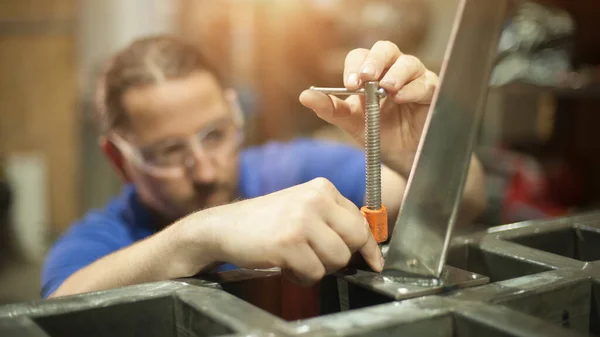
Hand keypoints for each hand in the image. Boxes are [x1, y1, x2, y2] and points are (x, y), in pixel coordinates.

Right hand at [182, 178, 382, 285]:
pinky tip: (285, 264)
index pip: (360, 221)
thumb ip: (332, 220)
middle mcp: (314, 199)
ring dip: (319, 268)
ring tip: (297, 258)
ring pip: (337, 259)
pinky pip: (314, 272)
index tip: (373, 261)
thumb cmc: (265, 222)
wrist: (224, 227)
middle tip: (320, 257)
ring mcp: (301, 220)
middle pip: (355, 240)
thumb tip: (367, 246)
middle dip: (342, 256)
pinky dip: (301, 276)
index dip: (368, 246)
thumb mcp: (302, 208)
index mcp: (322, 188)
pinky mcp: (288, 242)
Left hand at [299, 41, 438, 167]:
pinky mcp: (432, 93)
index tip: (350, 85)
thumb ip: (330, 109)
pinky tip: (402, 98)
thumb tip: (304, 96)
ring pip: (409, 62)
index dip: (354, 66)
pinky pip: (426, 83)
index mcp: (371, 75)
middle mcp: (393, 71)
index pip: (361, 57)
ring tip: (386, 88)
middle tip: (366, 77)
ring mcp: (415, 80)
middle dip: (375, 60)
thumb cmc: (379, 136)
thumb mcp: (351, 123)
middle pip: (386, 49)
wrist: (402, 160)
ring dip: (395, 73)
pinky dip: (413, 88)